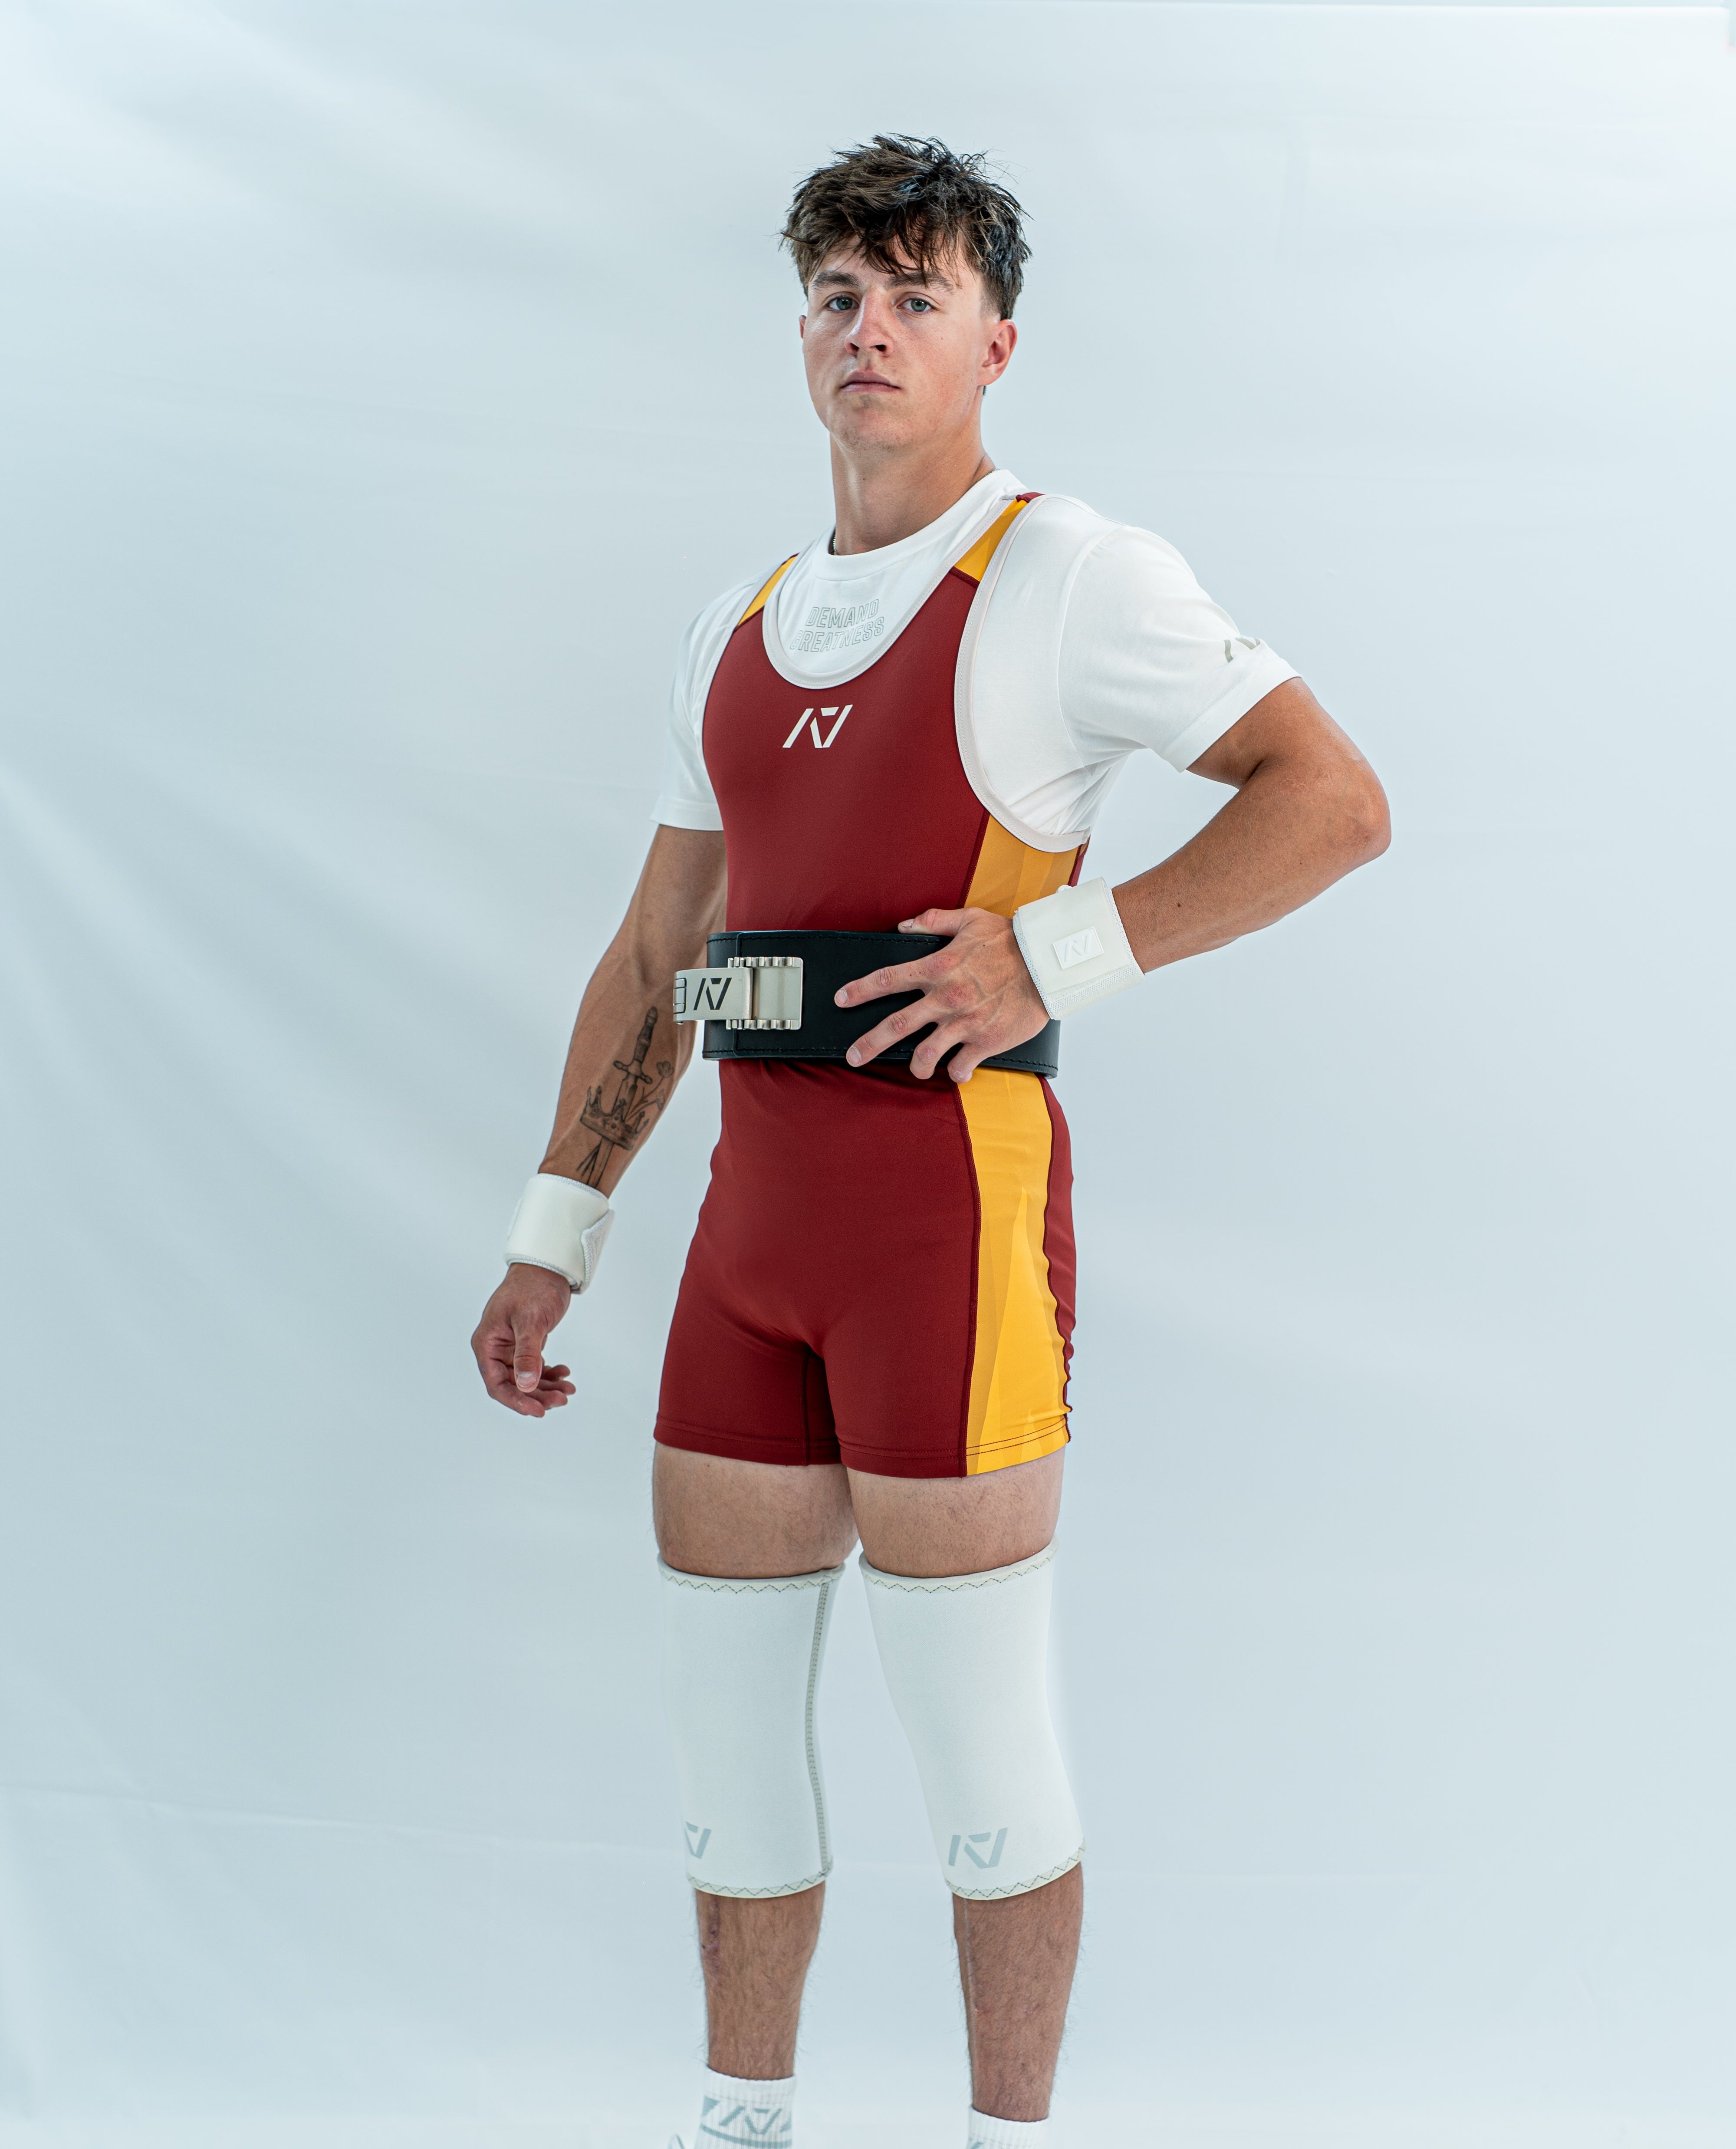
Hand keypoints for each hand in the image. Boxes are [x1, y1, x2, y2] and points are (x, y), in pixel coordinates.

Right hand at [471, 1264, 577, 1416]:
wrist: (547, 1268)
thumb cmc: (533, 1287)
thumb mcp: (530, 1320)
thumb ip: (527, 1353)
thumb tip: (525, 1384)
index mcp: (487, 1343)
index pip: (496, 1383)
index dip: (516, 1400)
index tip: (539, 1410)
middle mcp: (495, 1348)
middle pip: (512, 1385)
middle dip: (537, 1395)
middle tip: (562, 1399)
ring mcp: (510, 1348)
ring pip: (525, 1379)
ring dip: (546, 1388)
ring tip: (568, 1390)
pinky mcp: (525, 1345)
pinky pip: (534, 1368)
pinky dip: (549, 1374)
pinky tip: (564, 1374)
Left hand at [834, 906, 1048, 1081]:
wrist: (1047, 964)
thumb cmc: (1011, 940)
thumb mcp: (970, 919)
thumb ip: (933, 921)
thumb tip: (904, 926)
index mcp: (937, 968)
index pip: (887, 979)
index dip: (860, 990)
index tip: (841, 999)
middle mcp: (945, 998)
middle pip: (895, 1026)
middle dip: (868, 1044)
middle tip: (852, 1057)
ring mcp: (964, 1023)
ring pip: (925, 1054)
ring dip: (916, 1066)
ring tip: (916, 1069)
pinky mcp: (985, 1042)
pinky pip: (961, 1066)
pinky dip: (956, 1072)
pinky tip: (957, 1069)